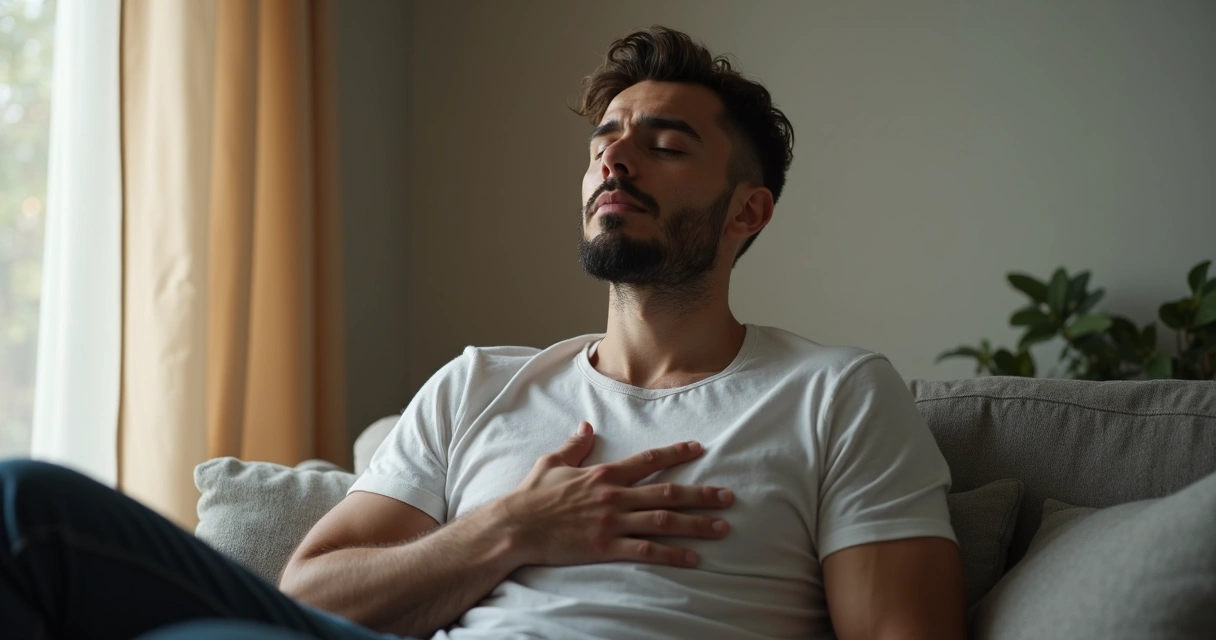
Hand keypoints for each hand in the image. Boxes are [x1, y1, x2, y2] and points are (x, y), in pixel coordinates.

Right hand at [497, 421, 733, 568]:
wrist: (515, 525)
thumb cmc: (531, 495)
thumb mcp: (552, 462)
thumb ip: (575, 445)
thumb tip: (588, 426)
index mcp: (604, 474)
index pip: (648, 460)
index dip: (676, 453)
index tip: (699, 448)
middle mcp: (615, 496)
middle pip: (667, 492)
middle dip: (701, 493)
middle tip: (728, 496)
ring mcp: (612, 522)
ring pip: (664, 520)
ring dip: (696, 523)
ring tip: (721, 527)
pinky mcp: (605, 546)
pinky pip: (645, 550)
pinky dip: (671, 554)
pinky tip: (692, 558)